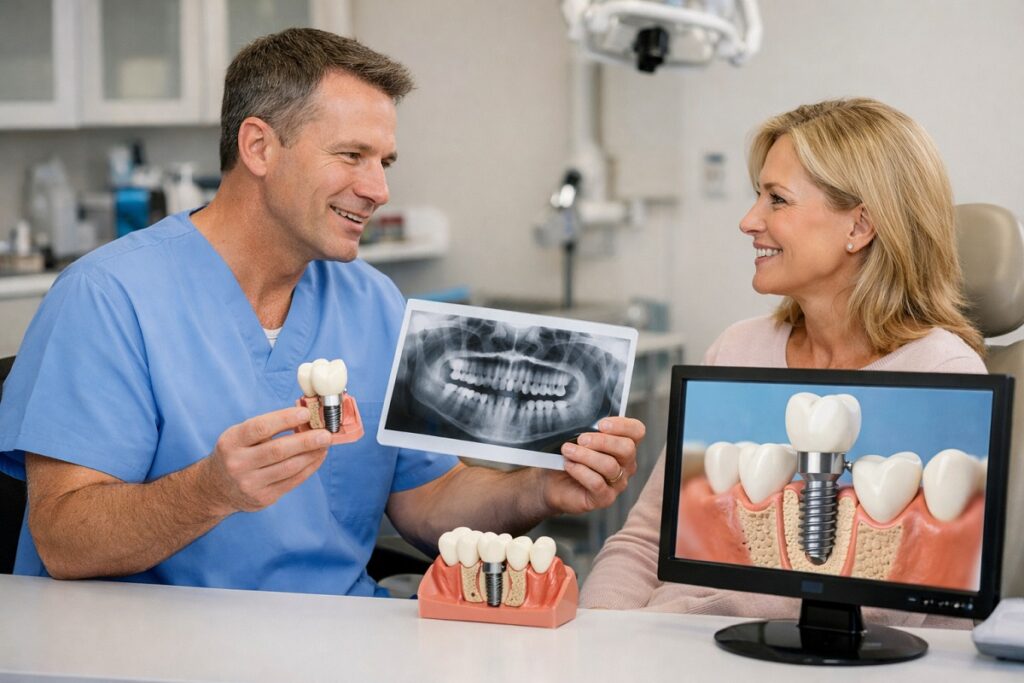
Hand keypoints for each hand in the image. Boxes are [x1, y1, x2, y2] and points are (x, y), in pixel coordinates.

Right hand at [202, 407, 331, 514]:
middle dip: (305, 441)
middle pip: (277, 451)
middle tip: (326, 434)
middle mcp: (237, 464)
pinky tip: (318, 457)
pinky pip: (292, 481)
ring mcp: (249, 484)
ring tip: (325, 444)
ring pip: (288, 468)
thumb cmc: (237, 453)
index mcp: (231, 442)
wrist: (216, 488)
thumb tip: (305, 416)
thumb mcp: (240, 436)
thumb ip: (268, 426)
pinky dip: (309, 467)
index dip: (284, 419)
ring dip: (311, 454)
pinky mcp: (263, 498)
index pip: (259, 428)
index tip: (305, 413)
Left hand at [542, 417, 645, 514]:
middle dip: (602, 441)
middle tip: (582, 439)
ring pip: (610, 466)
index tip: (601, 424)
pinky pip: (597, 483)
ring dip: (585, 455)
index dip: (622, 425)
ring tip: (568, 450)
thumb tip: (584, 422)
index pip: (637, 431)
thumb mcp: (578, 439)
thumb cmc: (570, 458)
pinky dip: (580, 471)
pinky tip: (569, 465)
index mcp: (623, 445)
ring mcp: (618, 483)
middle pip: (627, 448)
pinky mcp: (605, 498)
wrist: (554, 484)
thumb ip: (587, 430)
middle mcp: (626, 464)